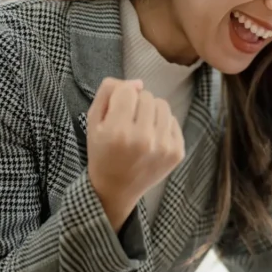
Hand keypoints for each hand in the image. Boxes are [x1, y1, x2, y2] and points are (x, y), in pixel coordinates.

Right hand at [86, 78, 184, 231]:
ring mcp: (163, 147)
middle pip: (147, 96)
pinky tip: (151, 139)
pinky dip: (162, 125)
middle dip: (136, 104)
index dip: (121, 97)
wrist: (116, 188)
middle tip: (128, 122)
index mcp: (118, 131)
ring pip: (163, 105)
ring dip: (151, 112)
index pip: (128, 91)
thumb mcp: (93, 121)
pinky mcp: (177, 152)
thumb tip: (138, 82)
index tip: (116, 112)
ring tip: (140, 128)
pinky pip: (173, 120)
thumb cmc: (102, 151)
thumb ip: (108, 93)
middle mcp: (143, 139)